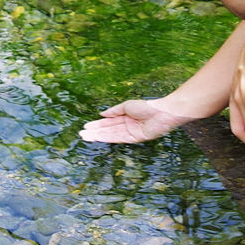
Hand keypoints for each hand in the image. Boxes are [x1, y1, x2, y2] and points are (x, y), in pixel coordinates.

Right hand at [80, 99, 198, 143]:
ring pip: (111, 135)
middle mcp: (127, 126)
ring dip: (98, 136)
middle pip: (108, 130)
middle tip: (82, 134)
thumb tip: (102, 114)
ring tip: (86, 137)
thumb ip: (114, 111)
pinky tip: (99, 137)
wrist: (162, 112)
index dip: (97, 125)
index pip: (109, 123)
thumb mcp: (127, 106)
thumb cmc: (147, 106)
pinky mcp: (135, 139)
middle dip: (95, 132)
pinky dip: (108, 138)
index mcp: (125, 117)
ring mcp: (130, 133)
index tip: (86, 127)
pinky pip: (119, 138)